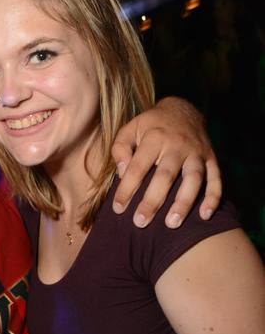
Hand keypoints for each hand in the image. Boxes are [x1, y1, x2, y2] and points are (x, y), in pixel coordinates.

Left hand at [111, 97, 221, 227]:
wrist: (183, 110)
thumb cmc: (151, 126)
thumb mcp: (130, 129)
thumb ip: (120, 148)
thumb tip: (122, 172)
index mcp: (155, 137)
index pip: (138, 167)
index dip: (127, 189)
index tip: (118, 208)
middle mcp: (178, 144)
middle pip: (165, 176)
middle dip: (153, 201)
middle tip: (140, 222)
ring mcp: (197, 152)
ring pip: (193, 179)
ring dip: (183, 202)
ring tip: (172, 224)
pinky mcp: (211, 158)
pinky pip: (216, 178)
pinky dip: (213, 197)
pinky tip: (205, 215)